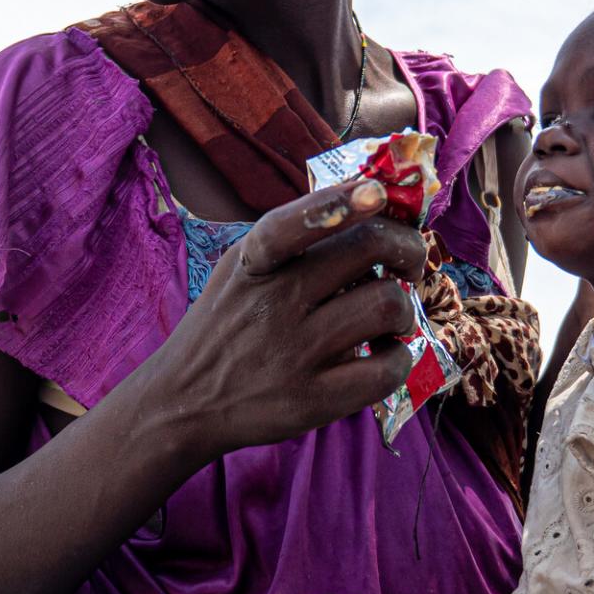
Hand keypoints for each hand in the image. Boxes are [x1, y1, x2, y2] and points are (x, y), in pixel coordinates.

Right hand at [147, 177, 426, 458]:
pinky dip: (400, 358)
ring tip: (391, 317)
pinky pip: (385, 370)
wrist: (184, 403)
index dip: (336, 203)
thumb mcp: (239, 273)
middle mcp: (272, 304)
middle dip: (408, 248)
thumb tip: (365, 205)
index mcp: (253, 266)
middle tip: (410, 263)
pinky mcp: (312, 400)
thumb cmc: (225, 327)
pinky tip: (386, 355)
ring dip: (404, 308)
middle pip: (367, 251)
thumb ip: (289, 242)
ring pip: (386, 305)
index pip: (290, 225)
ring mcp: (294, 354)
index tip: (376, 190)